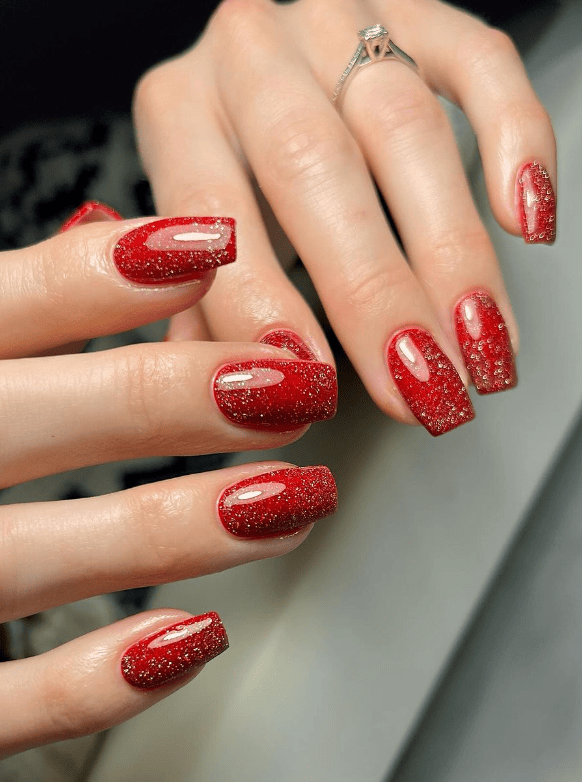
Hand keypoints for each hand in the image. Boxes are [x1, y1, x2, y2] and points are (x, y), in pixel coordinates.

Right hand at [0, 207, 336, 755]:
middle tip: (296, 389)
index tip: (213, 247)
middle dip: (186, 398)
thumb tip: (115, 237)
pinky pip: (8, 703)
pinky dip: (102, 679)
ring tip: (294, 501)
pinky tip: (196, 635)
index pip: (5, 306)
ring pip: (49, 552)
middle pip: (55, 417)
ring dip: (187, 526)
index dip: (108, 275)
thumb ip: (21, 308)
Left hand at [133, 0, 555, 435]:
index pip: (212, 208)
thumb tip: (241, 392)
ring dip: (452, 250)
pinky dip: (516, 141)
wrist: (266, 70)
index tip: (312, 384)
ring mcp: (337, 22)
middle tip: (418, 383)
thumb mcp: (190, 234)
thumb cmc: (230, 165)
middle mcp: (251, 54)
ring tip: (479, 342)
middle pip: (314, 164)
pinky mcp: (420, 13)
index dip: (262, 301)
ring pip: (405, 127)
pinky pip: (480, 63)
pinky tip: (528, 222)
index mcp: (179, 110)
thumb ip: (201, 308)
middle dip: (376, 291)